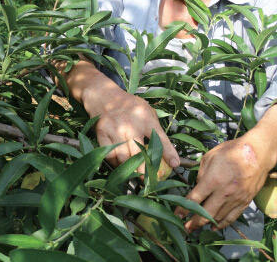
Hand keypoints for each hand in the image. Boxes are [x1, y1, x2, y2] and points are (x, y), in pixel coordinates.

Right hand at [60, 57, 179, 172]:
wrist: (104, 95)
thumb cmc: (129, 106)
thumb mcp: (147, 111)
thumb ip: (156, 129)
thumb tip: (168, 153)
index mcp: (145, 117)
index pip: (159, 138)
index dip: (168, 152)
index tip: (175, 165)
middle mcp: (130, 124)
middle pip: (139, 153)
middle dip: (146, 170)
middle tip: (149, 180)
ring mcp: (115, 129)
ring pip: (123, 157)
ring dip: (129, 168)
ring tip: (134, 174)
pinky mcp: (102, 133)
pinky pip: (110, 155)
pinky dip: (115, 163)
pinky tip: (120, 163)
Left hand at [175, 136, 269, 231]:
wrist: (258, 154)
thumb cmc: (232, 151)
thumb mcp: (210, 156)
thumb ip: (201, 173)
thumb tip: (197, 186)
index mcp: (213, 180)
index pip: (194, 199)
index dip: (183, 208)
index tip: (177, 214)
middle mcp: (224, 193)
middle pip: (205, 214)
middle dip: (194, 222)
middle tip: (185, 228)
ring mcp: (235, 199)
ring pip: (218, 218)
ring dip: (206, 224)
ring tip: (196, 228)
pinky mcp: (245, 202)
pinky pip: (232, 218)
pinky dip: (222, 224)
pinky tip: (214, 227)